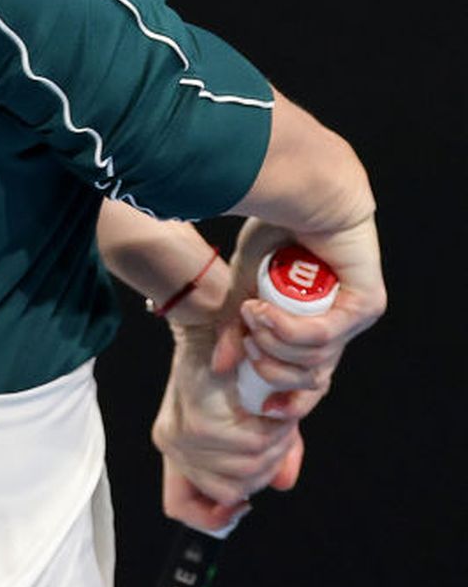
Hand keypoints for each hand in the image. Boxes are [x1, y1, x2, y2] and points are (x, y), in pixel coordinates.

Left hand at [153, 319, 304, 532]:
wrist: (216, 317)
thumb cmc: (234, 361)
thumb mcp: (253, 411)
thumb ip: (268, 450)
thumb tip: (282, 484)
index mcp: (177, 444)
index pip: (179, 505)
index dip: (210, 517)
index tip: (239, 507)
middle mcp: (172, 444)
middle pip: (230, 492)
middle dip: (265, 469)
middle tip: (278, 437)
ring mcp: (182, 437)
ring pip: (244, 474)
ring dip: (272, 451)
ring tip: (277, 422)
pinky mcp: (198, 425)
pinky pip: (248, 451)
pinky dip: (270, 435)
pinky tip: (272, 414)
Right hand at [211, 217, 385, 416]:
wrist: (301, 188)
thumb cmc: (274, 229)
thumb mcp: (245, 287)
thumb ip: (236, 328)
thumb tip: (221, 368)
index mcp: (314, 324)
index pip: (306, 380)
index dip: (281, 396)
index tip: (252, 398)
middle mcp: (338, 325)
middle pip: (311, 380)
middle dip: (271, 371)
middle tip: (246, 342)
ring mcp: (355, 316)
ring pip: (314, 360)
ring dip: (274, 343)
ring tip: (251, 313)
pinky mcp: (366, 304)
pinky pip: (323, 335)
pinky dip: (286, 329)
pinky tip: (261, 310)